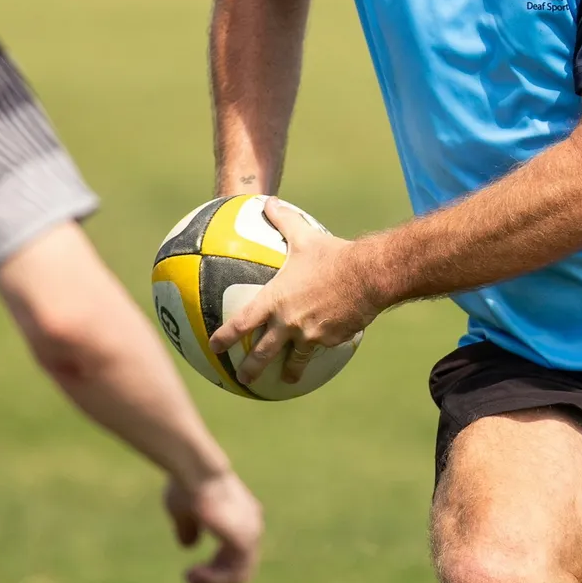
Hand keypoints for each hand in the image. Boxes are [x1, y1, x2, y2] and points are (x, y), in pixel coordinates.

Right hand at [164, 471, 262, 582]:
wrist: (194, 470)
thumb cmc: (187, 484)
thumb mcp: (183, 510)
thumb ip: (189, 527)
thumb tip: (189, 544)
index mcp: (241, 517)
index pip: (235, 555)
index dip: (214, 568)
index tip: (191, 571)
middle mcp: (252, 526)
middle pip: (239, 567)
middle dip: (213, 578)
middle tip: (189, 576)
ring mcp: (251, 534)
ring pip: (239, 575)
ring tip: (190, 577)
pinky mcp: (244, 541)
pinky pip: (235, 574)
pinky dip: (215, 581)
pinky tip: (194, 574)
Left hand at [207, 199, 379, 385]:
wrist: (367, 276)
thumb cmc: (332, 254)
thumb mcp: (304, 236)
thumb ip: (283, 220)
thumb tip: (268, 201)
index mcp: (276, 300)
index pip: (242, 323)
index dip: (225, 336)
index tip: (214, 346)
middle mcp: (288, 322)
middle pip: (262, 352)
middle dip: (250, 369)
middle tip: (242, 380)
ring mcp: (310, 334)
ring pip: (295, 359)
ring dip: (289, 372)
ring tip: (286, 381)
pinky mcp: (331, 340)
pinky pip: (322, 347)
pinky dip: (321, 348)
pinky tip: (324, 348)